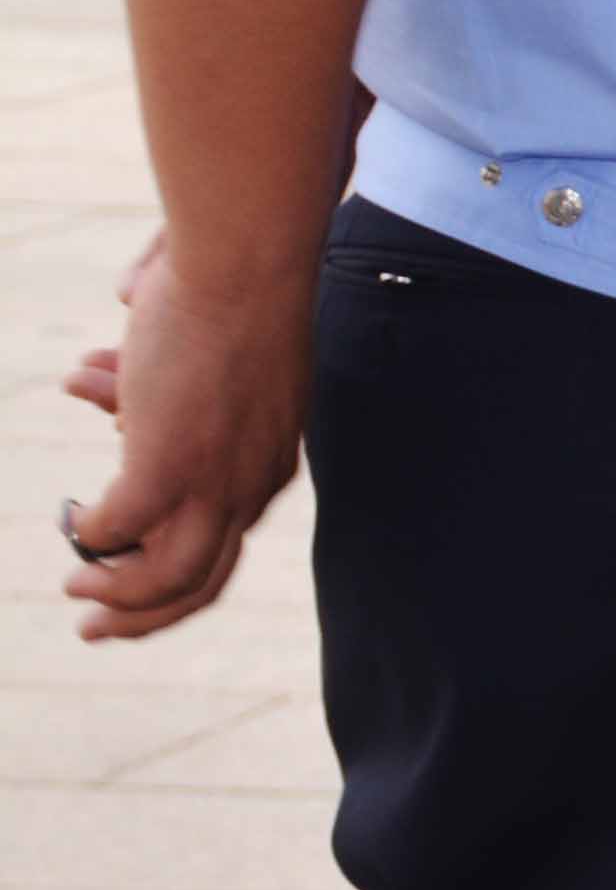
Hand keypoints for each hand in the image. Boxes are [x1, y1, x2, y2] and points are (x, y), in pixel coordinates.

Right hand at [62, 230, 307, 637]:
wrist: (243, 264)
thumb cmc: (221, 286)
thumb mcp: (188, 353)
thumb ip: (145, 381)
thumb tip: (93, 378)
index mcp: (267, 461)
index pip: (224, 536)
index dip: (168, 550)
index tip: (125, 552)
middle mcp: (251, 484)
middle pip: (206, 580)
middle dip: (146, 610)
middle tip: (94, 625)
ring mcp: (214, 482)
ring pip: (171, 579)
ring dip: (118, 596)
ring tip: (77, 591)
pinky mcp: (167, 469)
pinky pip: (118, 531)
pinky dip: (92, 536)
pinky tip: (72, 518)